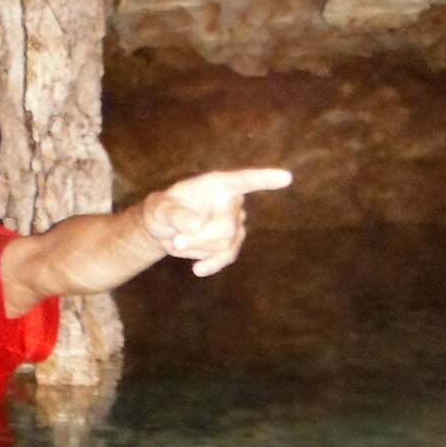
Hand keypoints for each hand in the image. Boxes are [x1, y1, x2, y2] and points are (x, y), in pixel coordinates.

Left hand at [140, 168, 291, 276]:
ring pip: (227, 243)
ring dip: (200, 249)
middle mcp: (232, 202)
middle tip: (176, 241)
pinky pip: (228, 256)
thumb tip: (195, 225)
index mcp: (219, 184)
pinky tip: (198, 269)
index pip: (245, 180)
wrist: (164, 230)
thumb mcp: (160, 210)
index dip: (265, 179)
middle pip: (226, 227)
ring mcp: (234, 223)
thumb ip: (175, 215)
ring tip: (178, 243)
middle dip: (200, 238)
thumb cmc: (162, 211)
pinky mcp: (231, 243)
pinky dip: (212, 264)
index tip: (285, 177)